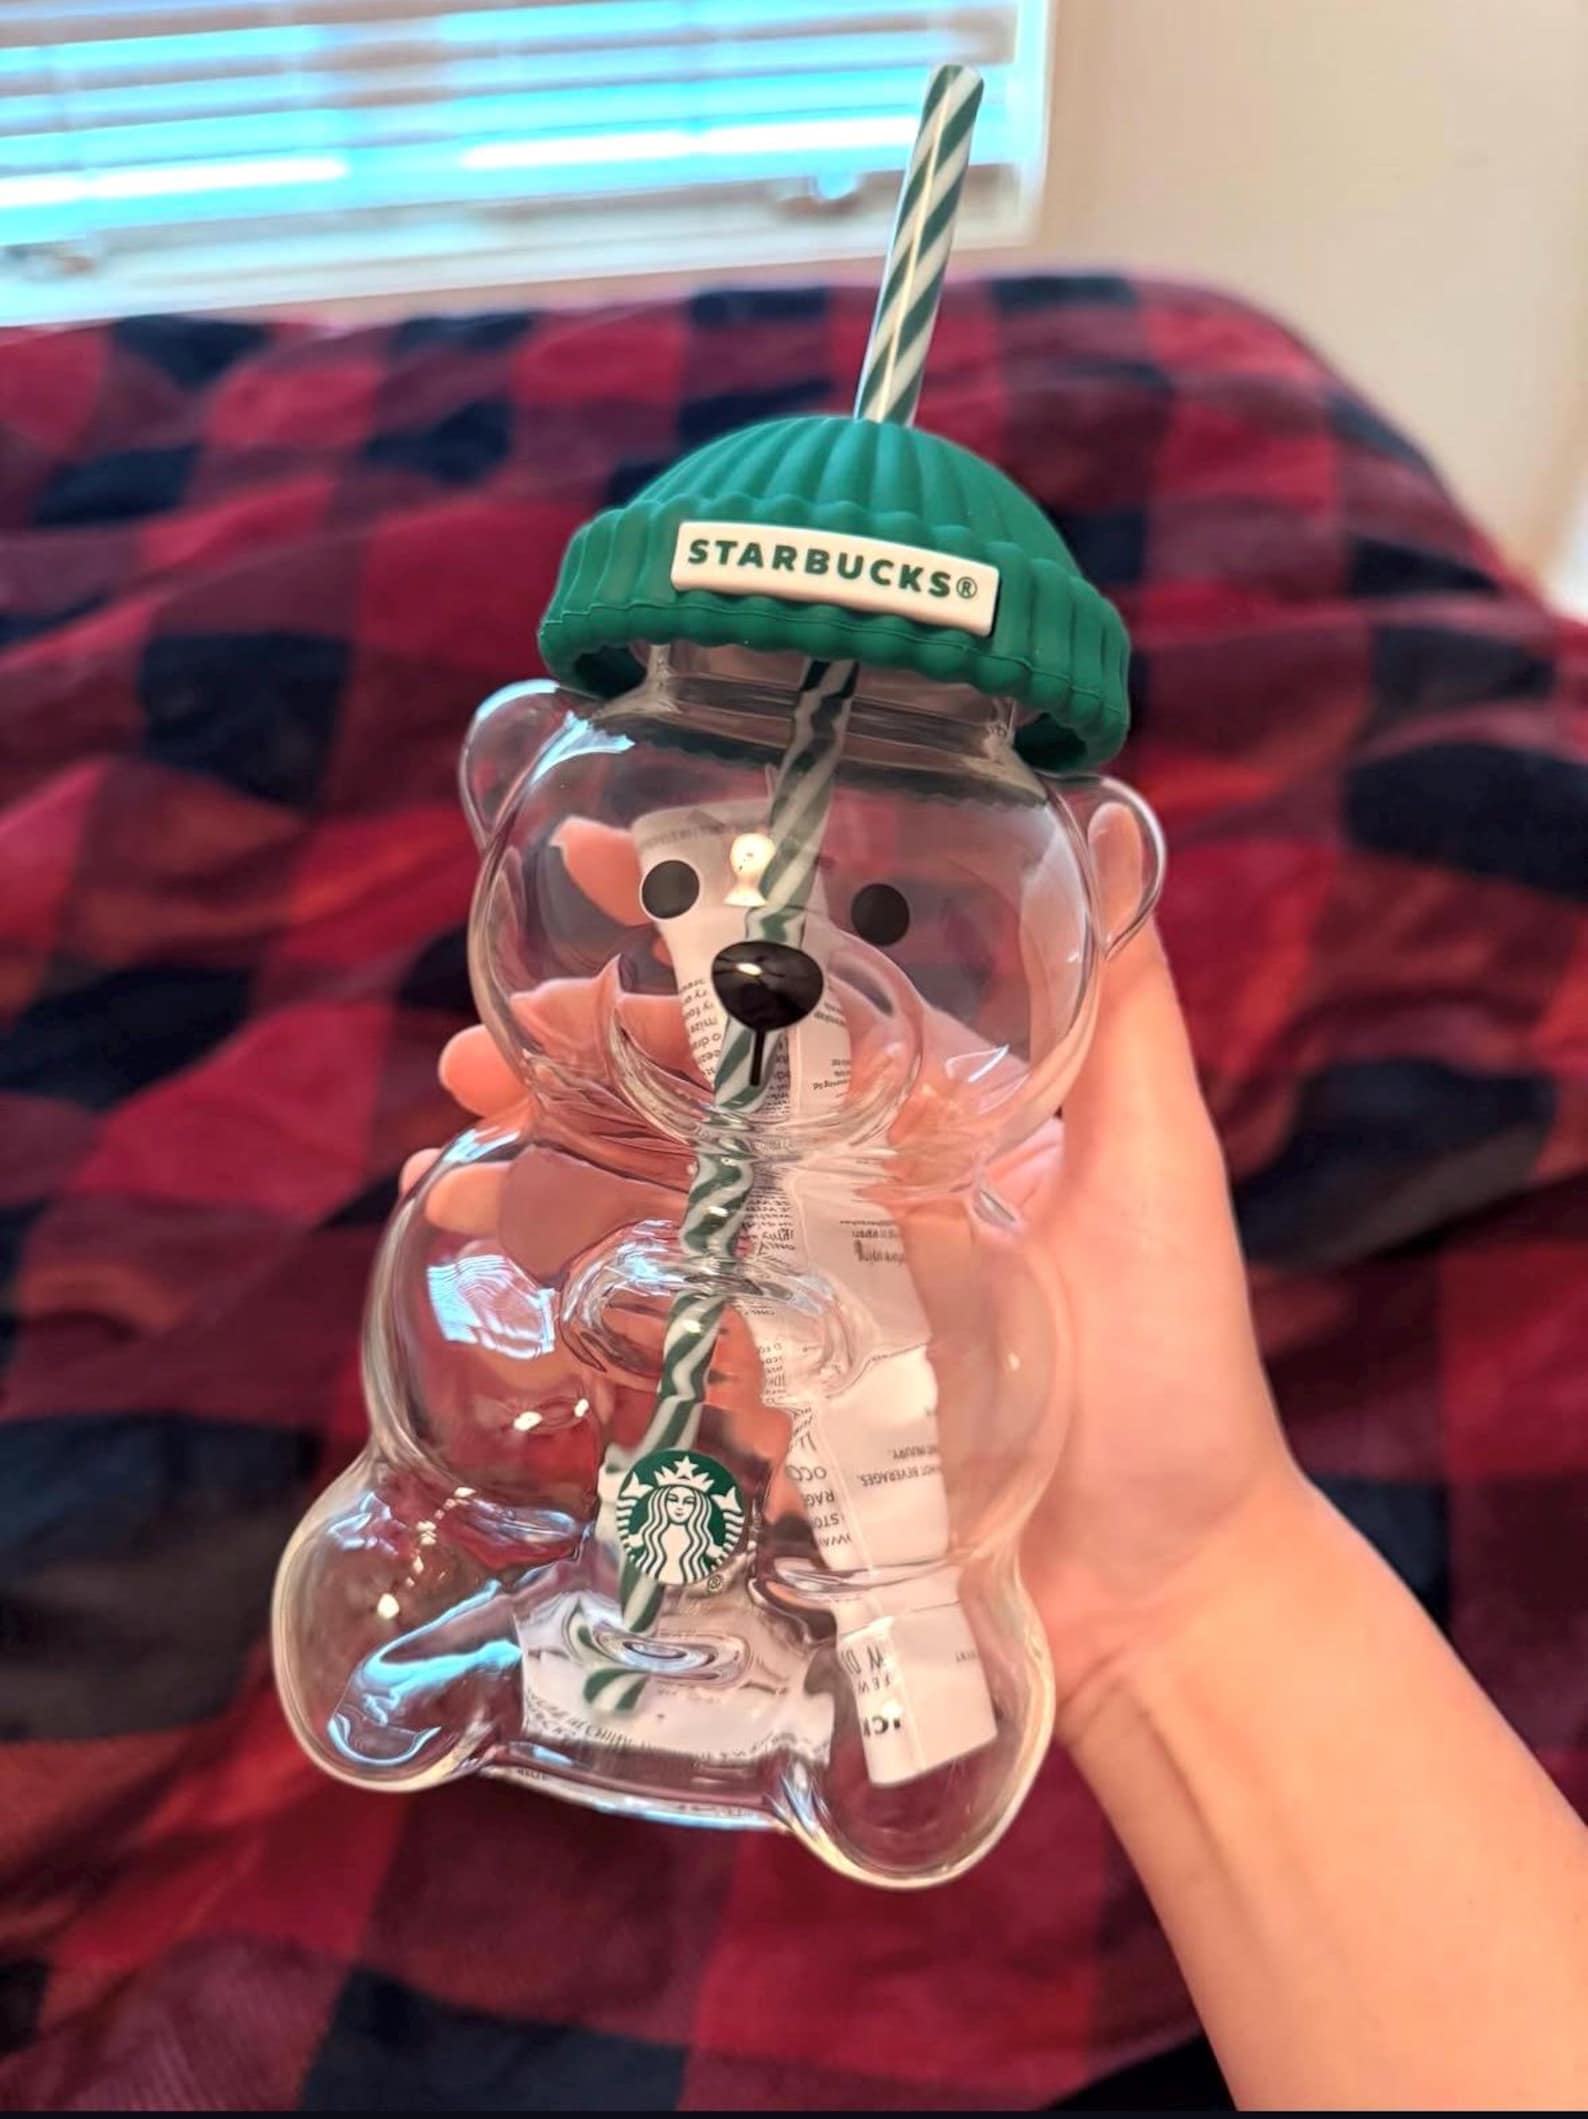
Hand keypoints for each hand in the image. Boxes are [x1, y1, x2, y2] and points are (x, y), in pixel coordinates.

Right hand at [402, 824, 1303, 1722]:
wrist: (1162, 1580)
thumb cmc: (1174, 1364)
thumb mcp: (1155, 1163)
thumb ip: (1128, 1008)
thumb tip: (1118, 820)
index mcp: (934, 1111)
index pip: (798, 991)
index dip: (697, 923)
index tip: (600, 857)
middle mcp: (858, 1183)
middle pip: (695, 1089)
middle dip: (585, 1045)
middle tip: (491, 1029)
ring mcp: (809, 1285)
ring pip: (654, 1187)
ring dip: (544, 1147)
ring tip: (451, 1127)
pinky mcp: (776, 1386)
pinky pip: (652, 1308)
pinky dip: (558, 1269)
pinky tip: (470, 1234)